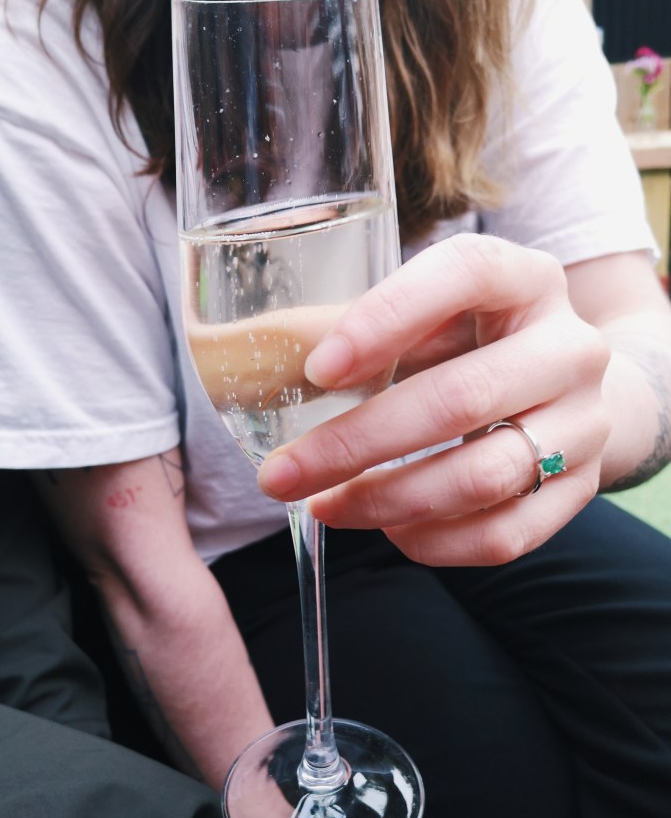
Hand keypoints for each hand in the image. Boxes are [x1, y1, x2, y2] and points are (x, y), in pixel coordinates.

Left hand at [257, 234, 610, 565]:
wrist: (566, 390)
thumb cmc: (470, 345)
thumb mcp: (421, 318)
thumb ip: (341, 330)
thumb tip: (232, 356)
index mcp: (523, 278)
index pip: (464, 275)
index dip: (386, 317)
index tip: (316, 370)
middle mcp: (569, 346)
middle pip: (461, 399)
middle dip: (355, 445)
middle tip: (281, 477)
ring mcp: (585, 422)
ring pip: (482, 477)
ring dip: (386, 501)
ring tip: (324, 507)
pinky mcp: (582, 489)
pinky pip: (505, 535)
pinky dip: (433, 542)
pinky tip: (387, 529)